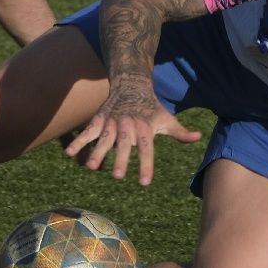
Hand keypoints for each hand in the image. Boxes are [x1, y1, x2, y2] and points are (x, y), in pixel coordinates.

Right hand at [63, 84, 201, 186]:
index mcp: (145, 127)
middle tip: (116, 176)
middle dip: (120, 158)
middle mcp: (128, 125)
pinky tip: (69, 154)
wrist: (131, 85)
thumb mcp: (166, 118)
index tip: (144, 183)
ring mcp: (112, 122)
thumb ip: (180, 132)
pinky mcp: (99, 119)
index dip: (145, 165)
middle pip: (124, 143)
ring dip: (97, 152)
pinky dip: (79, 141)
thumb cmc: (151, 108)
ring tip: (91, 167)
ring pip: (104, 138)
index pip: (147, 148)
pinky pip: (88, 131)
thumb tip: (198, 137)